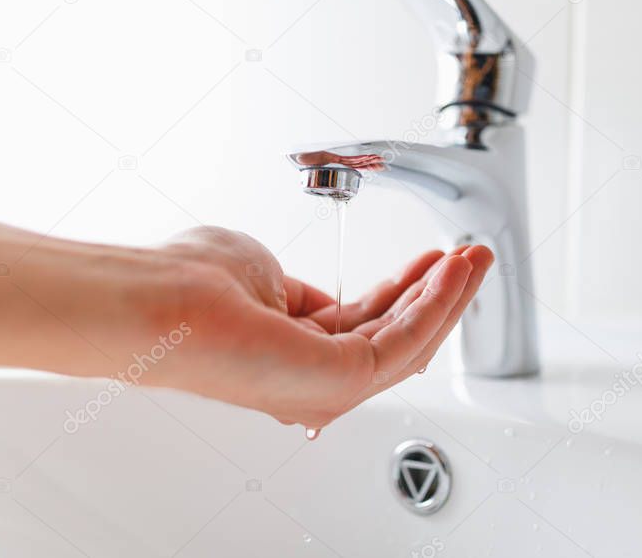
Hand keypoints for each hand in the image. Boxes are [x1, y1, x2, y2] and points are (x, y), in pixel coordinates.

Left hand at [143, 227, 493, 427]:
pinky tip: (451, 272)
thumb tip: (318, 298)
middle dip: (439, 292)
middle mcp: (312, 376)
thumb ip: (297, 292)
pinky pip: (404, 342)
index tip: (432, 260)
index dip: (405, 289)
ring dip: (448, 296)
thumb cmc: (192, 284)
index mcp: (293, 350)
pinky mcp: (342, 380)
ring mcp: (327, 384)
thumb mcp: (262, 272)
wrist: (166, 301)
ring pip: (408, 341)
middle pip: (395, 333)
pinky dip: (435, 305)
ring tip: (475, 258)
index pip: (365, 324)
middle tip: (471, 257)